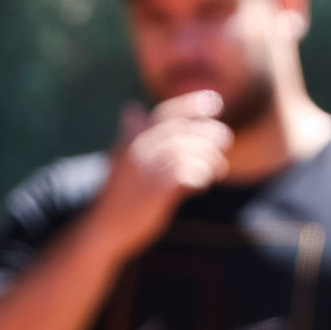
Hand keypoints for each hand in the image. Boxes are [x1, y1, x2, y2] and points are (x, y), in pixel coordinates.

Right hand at [97, 91, 232, 249]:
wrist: (104, 227)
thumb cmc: (117, 194)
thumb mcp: (123, 158)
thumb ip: (132, 135)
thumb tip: (131, 107)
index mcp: (131, 139)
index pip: (164, 114)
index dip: (190, 105)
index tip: (214, 101)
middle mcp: (137, 150)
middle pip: (179, 130)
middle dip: (206, 131)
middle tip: (225, 138)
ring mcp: (145, 169)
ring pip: (184, 150)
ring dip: (208, 157)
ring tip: (219, 169)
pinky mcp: (154, 190)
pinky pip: (184, 174)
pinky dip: (199, 175)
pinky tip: (204, 183)